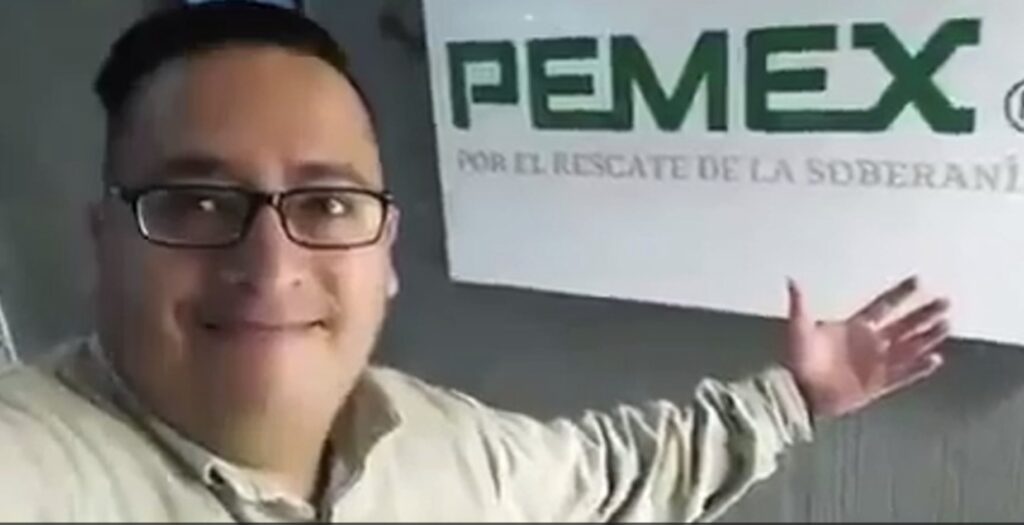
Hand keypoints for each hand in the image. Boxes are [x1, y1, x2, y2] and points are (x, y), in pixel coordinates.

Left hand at [783, 276, 950, 417]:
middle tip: (945, 301)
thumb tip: (792, 280)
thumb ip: (800, 306)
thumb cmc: (799, 360)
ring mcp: (877, 363)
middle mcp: (871, 343)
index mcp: (856, 327)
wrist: (800, 392)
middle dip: (924, 314)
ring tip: (946, 324)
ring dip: (928, 337)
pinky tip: (935, 358)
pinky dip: (919, 368)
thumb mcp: (799, 329)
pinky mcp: (880, 383)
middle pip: (905, 325)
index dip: (900, 294)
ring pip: (910, 347)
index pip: (884, 306)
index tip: (918, 280)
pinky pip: (904, 374)